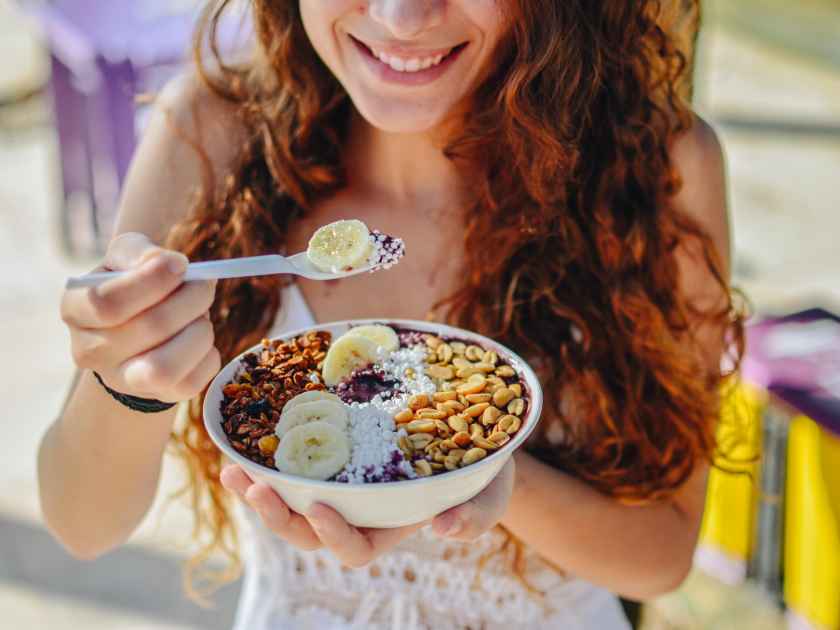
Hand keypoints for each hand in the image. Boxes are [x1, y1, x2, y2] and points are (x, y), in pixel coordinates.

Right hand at [61, 232, 218, 402]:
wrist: (138, 331)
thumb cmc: (132, 285)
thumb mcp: (125, 257)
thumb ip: (138, 251)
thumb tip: (167, 263)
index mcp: (75, 308)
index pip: (107, 303)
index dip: (153, 280)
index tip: (181, 264)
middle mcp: (89, 351)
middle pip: (150, 327)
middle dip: (191, 298)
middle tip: (204, 285)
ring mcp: (122, 380)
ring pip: (165, 368)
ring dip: (199, 332)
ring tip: (201, 316)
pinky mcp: (158, 396)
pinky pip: (193, 382)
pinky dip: (208, 355)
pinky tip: (199, 339)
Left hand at [220, 458, 515, 566]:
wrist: (472, 434)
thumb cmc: (483, 475)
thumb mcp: (487, 496)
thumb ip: (473, 516)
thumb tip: (444, 530)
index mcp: (387, 529)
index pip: (352, 548)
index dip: (333, 535)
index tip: (322, 508)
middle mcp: (356, 511)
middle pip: (307, 529)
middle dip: (278, 516)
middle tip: (255, 489)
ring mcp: (340, 481)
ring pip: (291, 498)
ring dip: (258, 487)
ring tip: (231, 468)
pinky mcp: (333, 451)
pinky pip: (294, 460)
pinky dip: (270, 452)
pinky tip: (248, 434)